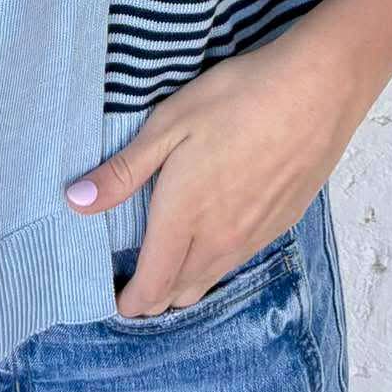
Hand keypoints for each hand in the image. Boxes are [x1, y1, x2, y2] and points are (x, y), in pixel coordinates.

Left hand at [63, 17, 369, 317]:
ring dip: (185, 281)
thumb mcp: (168, 124)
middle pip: (180, 293)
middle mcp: (220, 241)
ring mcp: (254, 236)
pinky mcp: (281, 223)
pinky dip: (216, 260)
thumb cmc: (236, 98)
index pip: (151, 287)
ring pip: (211, 278)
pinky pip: (238, 259)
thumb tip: (75, 204)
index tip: (111, 294)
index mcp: (184, 219)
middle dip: (153, 296)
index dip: (128, 301)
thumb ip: (123, 172)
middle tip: (133, 276)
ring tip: (167, 259)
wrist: (317, 90)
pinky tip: (212, 231)